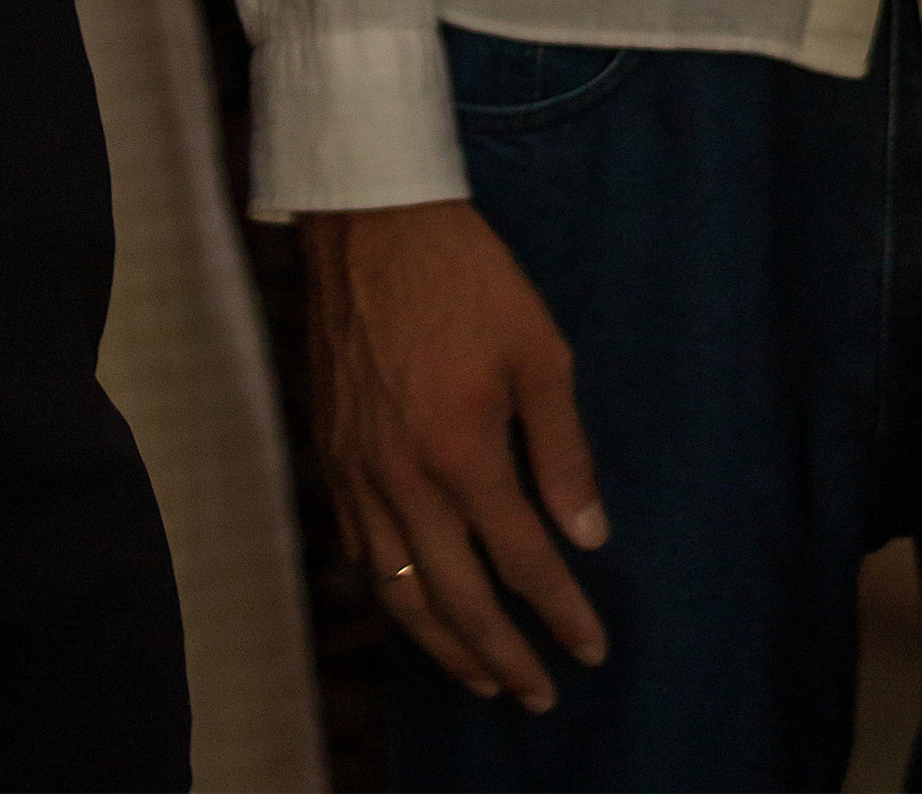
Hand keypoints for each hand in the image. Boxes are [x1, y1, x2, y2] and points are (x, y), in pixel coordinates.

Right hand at [304, 202, 607, 709]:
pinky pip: (362, 554)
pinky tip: (417, 608)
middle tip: (538, 695)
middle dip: (503, 657)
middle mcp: (404, 481)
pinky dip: (393, 596)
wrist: (373, 226)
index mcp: (463, 454)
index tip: (590, 651)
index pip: (523, 562)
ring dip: (443, 646)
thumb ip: (565, 451)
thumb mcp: (540, 351)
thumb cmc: (469, 279)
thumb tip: (589, 535)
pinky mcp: (331, 457)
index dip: (561, 613)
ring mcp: (359, 475)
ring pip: (400, 592)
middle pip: (457, 600)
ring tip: (482, 677)